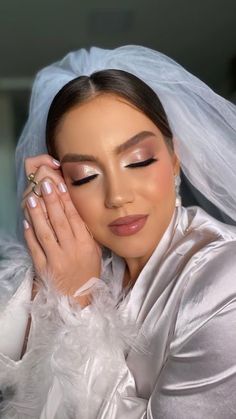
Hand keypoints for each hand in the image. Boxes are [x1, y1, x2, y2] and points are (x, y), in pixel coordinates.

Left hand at [22, 155, 101, 305]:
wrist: (77, 299)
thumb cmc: (87, 273)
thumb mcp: (94, 252)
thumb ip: (86, 233)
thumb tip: (75, 212)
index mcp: (85, 245)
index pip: (74, 218)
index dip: (66, 201)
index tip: (60, 186)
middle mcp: (71, 250)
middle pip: (59, 222)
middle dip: (51, 201)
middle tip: (44, 185)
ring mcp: (56, 259)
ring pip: (45, 232)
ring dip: (37, 214)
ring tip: (32, 198)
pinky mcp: (43, 268)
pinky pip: (35, 248)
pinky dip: (29, 234)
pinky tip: (26, 221)